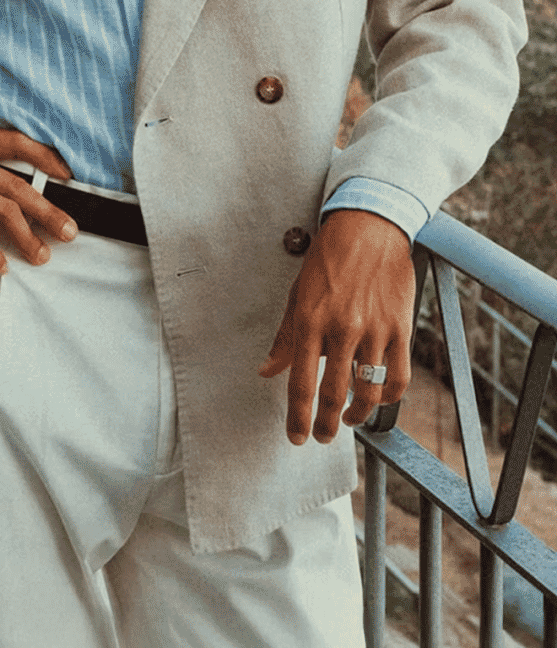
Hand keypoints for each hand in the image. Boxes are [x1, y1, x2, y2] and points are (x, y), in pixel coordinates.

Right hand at [0, 127, 77, 274]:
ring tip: (43, 255)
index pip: (15, 142)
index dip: (46, 157)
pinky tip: (0, 267)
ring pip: (4, 211)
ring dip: (29, 237)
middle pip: (18, 185)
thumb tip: (5, 179)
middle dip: (49, 210)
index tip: (68, 175)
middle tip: (71, 229)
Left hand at [258, 209, 413, 444]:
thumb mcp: (297, 294)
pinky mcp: (401, 328)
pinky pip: (398, 376)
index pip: (301, 382)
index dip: (297, 416)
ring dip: (357, 414)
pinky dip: (388, 396)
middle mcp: (342, 329)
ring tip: (348, 420)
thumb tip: (266, 371)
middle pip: (334, 394)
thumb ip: (285, 338)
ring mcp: (375, 330)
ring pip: (368, 390)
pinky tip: (377, 399)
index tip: (296, 437)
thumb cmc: (328, 259)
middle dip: (325, 424)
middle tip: (320, 437)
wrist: (368, 228)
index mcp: (310, 321)